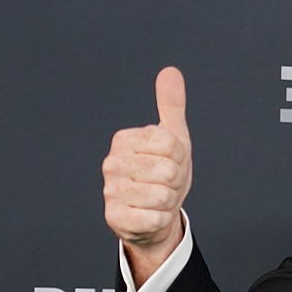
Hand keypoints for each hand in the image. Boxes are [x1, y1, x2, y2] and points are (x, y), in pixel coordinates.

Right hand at [103, 67, 191, 281]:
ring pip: (163, 196)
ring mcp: (111, 191)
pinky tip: (150, 216)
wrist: (156, 213)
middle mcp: (112, 163)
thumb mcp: (174, 138)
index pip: (172, 144)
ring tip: (158, 199)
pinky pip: (156, 219)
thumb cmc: (164, 173)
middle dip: (176, 182)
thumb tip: (170, 71)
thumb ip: (171, 105)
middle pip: (169, 171)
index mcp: (124, 140)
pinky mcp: (115, 218)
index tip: (171, 161)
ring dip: (169, 202)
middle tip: (165, 184)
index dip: (180, 157)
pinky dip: (161, 220)